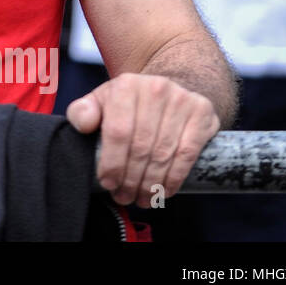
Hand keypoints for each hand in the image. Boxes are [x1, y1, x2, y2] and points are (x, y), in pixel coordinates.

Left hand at [66, 73, 220, 207]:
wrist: (164, 90)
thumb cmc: (127, 102)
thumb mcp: (100, 101)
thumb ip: (83, 111)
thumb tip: (84, 124)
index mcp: (126, 85)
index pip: (118, 131)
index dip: (112, 162)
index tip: (108, 183)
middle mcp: (156, 89)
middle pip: (142, 146)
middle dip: (131, 179)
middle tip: (124, 197)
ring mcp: (182, 100)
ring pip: (164, 153)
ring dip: (152, 183)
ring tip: (142, 199)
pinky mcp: (202, 113)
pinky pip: (187, 154)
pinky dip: (175, 177)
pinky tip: (164, 191)